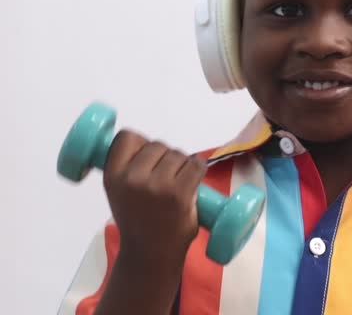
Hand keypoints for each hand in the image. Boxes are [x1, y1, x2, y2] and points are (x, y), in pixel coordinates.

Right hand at [103, 129, 207, 265]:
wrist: (150, 254)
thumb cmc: (137, 221)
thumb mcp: (119, 193)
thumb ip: (128, 170)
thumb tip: (148, 146)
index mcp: (113, 176)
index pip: (127, 138)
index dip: (141, 143)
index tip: (146, 155)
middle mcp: (132, 179)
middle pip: (157, 145)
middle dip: (165, 156)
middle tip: (166, 177)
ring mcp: (157, 185)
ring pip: (177, 154)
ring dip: (182, 164)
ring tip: (178, 183)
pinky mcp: (180, 193)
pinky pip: (196, 164)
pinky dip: (198, 168)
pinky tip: (194, 179)